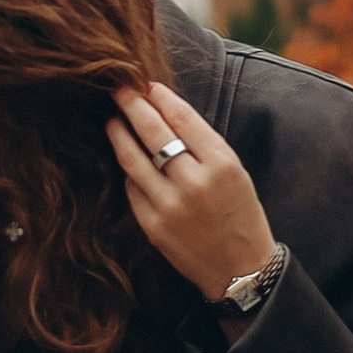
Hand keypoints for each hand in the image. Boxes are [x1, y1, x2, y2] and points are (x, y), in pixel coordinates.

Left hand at [107, 78, 278, 305]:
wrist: (239, 268)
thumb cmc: (240, 214)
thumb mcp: (235, 172)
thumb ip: (202, 144)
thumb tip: (165, 110)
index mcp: (222, 164)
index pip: (183, 118)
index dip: (160, 98)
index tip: (146, 84)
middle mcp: (194, 182)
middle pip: (154, 132)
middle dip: (132, 105)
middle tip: (118, 88)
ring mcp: (170, 206)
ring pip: (133, 159)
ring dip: (119, 134)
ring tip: (112, 119)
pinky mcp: (152, 225)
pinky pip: (132, 188)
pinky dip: (129, 170)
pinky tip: (125, 157)